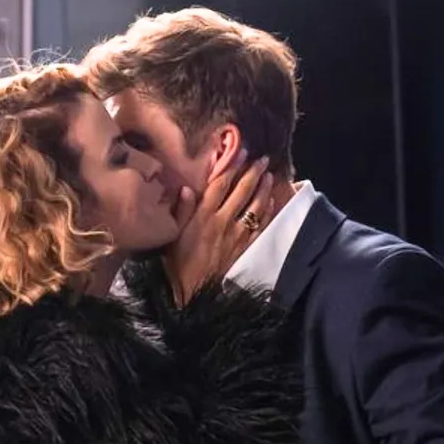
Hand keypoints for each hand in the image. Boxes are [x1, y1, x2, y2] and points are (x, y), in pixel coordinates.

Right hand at [164, 151, 274, 303]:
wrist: (193, 292)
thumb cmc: (177, 263)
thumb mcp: (172, 235)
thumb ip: (180, 211)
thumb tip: (187, 188)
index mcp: (203, 215)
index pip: (220, 184)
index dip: (231, 166)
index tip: (240, 151)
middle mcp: (222, 221)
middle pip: (241, 191)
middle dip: (253, 173)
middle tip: (262, 158)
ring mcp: (236, 234)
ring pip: (255, 206)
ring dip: (264, 189)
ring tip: (270, 175)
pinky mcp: (244, 248)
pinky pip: (260, 226)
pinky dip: (267, 212)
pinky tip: (271, 201)